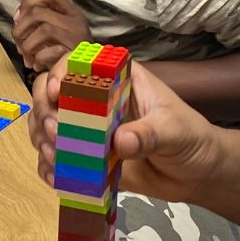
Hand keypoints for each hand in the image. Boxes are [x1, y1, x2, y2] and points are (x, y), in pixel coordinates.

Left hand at [12, 0, 88, 71]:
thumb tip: (17, 20)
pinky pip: (50, 51)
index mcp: (72, 13)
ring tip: (26, 56)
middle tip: (18, 41)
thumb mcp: (58, 33)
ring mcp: (76, 38)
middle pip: (39, 12)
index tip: (17, 17)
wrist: (88, 75)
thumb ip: (41, 23)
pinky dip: (38, 58)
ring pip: (44, 30)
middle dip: (20, 27)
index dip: (29, 1)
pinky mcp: (74, 55)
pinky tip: (37, 65)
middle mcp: (76, 22)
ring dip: (27, 45)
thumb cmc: (67, 54)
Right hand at [31, 56, 223, 205]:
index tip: (56, 93)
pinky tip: (57, 178)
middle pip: (50, 94)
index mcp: (116, 80)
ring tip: (56, 158)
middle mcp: (94, 101)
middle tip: (56, 134)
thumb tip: (120, 142)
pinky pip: (57, 161)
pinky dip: (49, 168)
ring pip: (47, 125)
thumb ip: (150, 133)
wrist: (197, 174)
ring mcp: (87, 131)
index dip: (59, 72)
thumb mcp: (175, 130)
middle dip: (44, 112)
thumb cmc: (191, 138)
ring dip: (42, 139)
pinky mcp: (86, 159)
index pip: (78, 63)